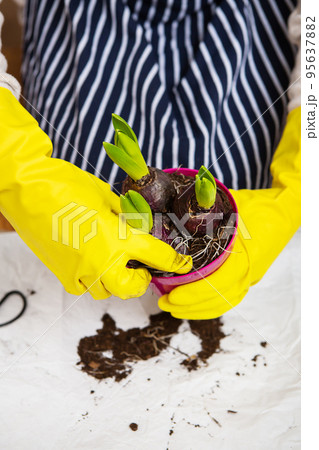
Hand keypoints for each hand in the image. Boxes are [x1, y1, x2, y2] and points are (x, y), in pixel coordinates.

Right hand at [0, 88, 191, 299]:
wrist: (26, 189)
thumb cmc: (65, 186)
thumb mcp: (105, 196)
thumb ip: (125, 216)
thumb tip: (137, 227)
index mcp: (117, 238)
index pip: (157, 256)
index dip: (176, 262)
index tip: (184, 265)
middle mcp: (101, 261)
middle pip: (132, 289)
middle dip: (141, 280)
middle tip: (141, 265)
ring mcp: (79, 271)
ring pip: (107, 291)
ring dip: (117, 280)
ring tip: (115, 260)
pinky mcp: (61, 273)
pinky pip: (84, 287)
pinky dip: (93, 279)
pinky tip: (92, 260)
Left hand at [159, 107, 300, 318]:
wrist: (286, 212)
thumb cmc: (260, 207)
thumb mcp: (232, 203)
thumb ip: (205, 206)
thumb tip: (173, 205)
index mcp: (246, 256)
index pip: (217, 284)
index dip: (193, 293)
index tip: (172, 296)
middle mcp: (249, 272)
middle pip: (218, 300)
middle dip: (189, 306)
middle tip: (163, 302)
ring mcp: (251, 277)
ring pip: (224, 303)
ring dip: (197, 309)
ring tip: (173, 306)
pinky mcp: (249, 278)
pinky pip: (229, 298)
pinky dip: (210, 306)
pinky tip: (193, 305)